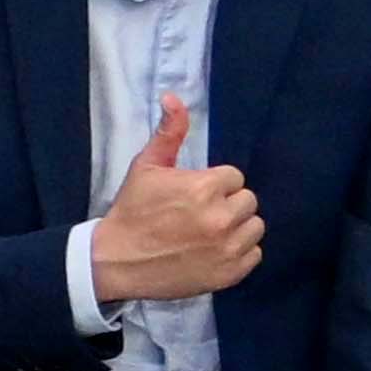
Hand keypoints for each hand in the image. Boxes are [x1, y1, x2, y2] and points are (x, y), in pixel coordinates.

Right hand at [88, 92, 261, 306]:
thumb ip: (169, 133)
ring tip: (209, 233)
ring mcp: (228, 248)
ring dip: (237, 228)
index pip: (234, 177)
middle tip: (200, 215)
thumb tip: (173, 97)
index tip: (193, 195)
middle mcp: (221, 218)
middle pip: (248, 201)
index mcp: (204, 188)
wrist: (115, 261)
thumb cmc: (132, 211)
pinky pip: (254, 254)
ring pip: (255, 227)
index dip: (213, 184)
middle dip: (227, 204)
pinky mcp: (230, 273)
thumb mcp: (145, 167)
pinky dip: (238, 253)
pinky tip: (214, 251)